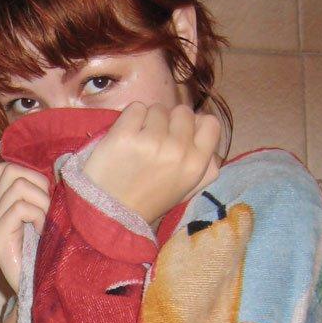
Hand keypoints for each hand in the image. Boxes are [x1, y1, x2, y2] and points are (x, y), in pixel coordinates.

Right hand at [0, 159, 50, 292]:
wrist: (41, 291)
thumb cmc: (49, 255)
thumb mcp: (48, 219)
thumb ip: (42, 198)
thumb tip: (54, 172)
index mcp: (3, 205)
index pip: (1, 168)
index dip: (28, 172)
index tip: (44, 193)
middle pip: (11, 170)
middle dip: (39, 184)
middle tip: (48, 210)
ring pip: (18, 186)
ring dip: (41, 202)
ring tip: (46, 223)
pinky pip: (19, 208)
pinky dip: (37, 216)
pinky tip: (42, 232)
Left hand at [82, 102, 221, 225]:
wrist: (111, 214)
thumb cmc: (149, 201)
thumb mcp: (187, 190)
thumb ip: (206, 165)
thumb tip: (207, 133)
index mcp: (196, 164)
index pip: (210, 123)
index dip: (195, 124)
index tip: (180, 134)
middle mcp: (178, 150)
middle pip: (183, 111)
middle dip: (170, 122)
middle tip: (155, 141)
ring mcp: (151, 141)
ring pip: (157, 108)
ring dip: (148, 121)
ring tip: (138, 144)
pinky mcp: (125, 135)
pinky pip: (136, 108)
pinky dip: (130, 119)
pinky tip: (126, 140)